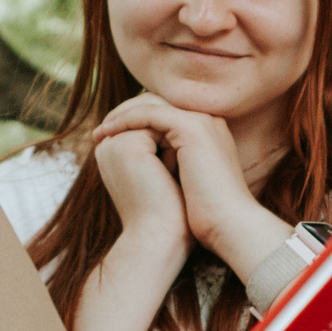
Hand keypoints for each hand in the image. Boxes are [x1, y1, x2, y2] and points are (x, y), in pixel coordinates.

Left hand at [93, 95, 286, 275]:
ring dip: (121, 116)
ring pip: (152, 105)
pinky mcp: (192, 128)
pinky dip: (126, 121)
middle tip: (101, 131)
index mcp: (208, 134)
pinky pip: (150, 114)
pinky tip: (109, 133)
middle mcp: (207, 121)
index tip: (112, 138)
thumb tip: (147, 166)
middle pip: (158, 104)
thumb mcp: (186, 183)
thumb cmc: (208, 215)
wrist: (231, 226)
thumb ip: (172, 166)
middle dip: (126, 115)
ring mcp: (201, 121)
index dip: (137, 123)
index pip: (166, 115)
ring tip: (100, 132)